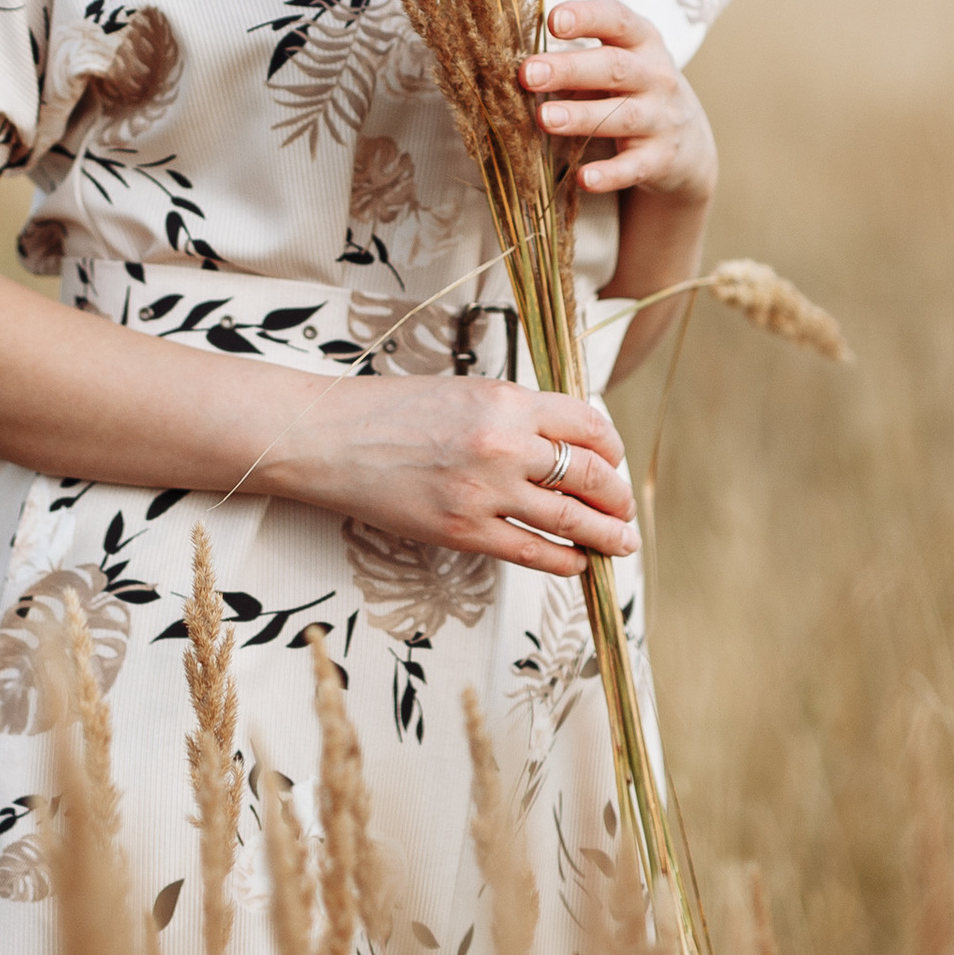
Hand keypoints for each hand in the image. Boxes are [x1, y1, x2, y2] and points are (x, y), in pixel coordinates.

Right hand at [267, 374, 636, 581]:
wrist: (329, 437)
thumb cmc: (391, 410)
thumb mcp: (464, 392)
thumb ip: (515, 414)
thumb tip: (563, 444)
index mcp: (507, 399)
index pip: (589, 426)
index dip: (612, 449)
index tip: (614, 462)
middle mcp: (504, 443)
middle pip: (591, 475)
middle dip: (617, 498)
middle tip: (624, 511)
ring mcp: (485, 491)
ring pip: (571, 519)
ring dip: (605, 535)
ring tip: (619, 544)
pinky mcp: (463, 531)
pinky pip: (533, 552)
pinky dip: (564, 560)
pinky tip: (576, 562)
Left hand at [523, 0, 718, 208]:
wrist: (689, 142)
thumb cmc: (634, 90)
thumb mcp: (618, 63)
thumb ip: (577, 60)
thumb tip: (522, 68)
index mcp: (642, 42)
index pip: (617, 20)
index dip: (587, 17)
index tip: (553, 20)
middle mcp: (656, 76)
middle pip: (613, 68)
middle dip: (569, 69)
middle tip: (528, 73)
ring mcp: (661, 118)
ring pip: (620, 116)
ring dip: (581, 117)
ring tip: (544, 118)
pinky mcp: (660, 158)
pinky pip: (634, 167)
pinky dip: (610, 174)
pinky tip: (584, 178)